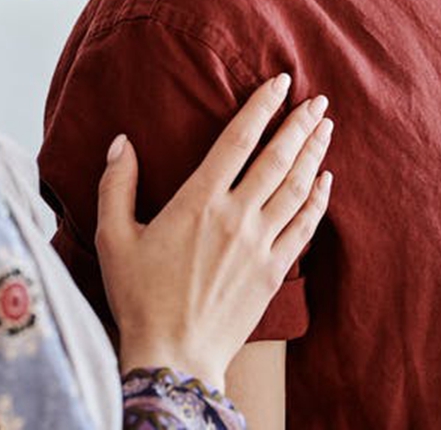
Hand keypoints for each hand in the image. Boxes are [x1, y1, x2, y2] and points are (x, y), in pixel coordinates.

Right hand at [94, 74, 331, 389]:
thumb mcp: (114, 238)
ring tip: (326, 127)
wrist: (173, 358)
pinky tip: (325, 180)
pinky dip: (318, 199)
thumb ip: (116, 184)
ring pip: (297, 187)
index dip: (262, 106)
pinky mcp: (274, 272)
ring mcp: (260, 244)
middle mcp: (236, 216)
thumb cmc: (138, 297)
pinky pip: (304, 227)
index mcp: (198, 201)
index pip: (238, 139)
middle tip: (318, 99)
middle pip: (278, 157)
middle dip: (300, 123)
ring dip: (314, 153)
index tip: (281, 82)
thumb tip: (122, 141)